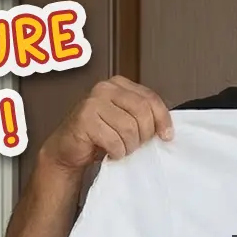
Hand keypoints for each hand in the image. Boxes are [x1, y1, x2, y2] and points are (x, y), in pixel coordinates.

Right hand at [42, 75, 173, 172]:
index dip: (162, 119)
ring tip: (120, 148)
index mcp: (119, 84)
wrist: (69, 149)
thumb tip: (167, 131)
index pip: (151, 98)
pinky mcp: (84, 119)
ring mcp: (93, 102)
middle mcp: (105, 88)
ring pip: (129, 129)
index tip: (166, 136)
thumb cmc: (99, 136)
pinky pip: (114, 141)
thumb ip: (144, 117)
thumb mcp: (125, 121)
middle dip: (144, 135)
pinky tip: (110, 151)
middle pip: (142, 113)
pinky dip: (116, 152)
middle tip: (134, 144)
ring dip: (129, 146)